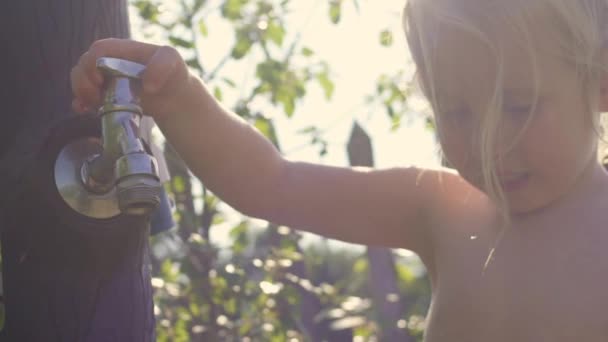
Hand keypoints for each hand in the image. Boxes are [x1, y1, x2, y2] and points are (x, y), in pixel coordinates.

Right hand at [70, 38, 192, 118]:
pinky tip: (84, 111)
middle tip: (95, 98)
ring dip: (81, 93)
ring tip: (93, 106)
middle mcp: (108, 62)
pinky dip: (79, 104)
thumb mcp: (173, 62)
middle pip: (83, 65)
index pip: (98, 50)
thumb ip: (162, 66)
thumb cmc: (172, 73)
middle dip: (83, 82)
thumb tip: (147, 86)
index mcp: (121, 50)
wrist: (173, 96)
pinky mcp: (104, 95)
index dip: (93, 64)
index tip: (100, 81)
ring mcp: (104, 79)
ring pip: (80, 80)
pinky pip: (83, 97)